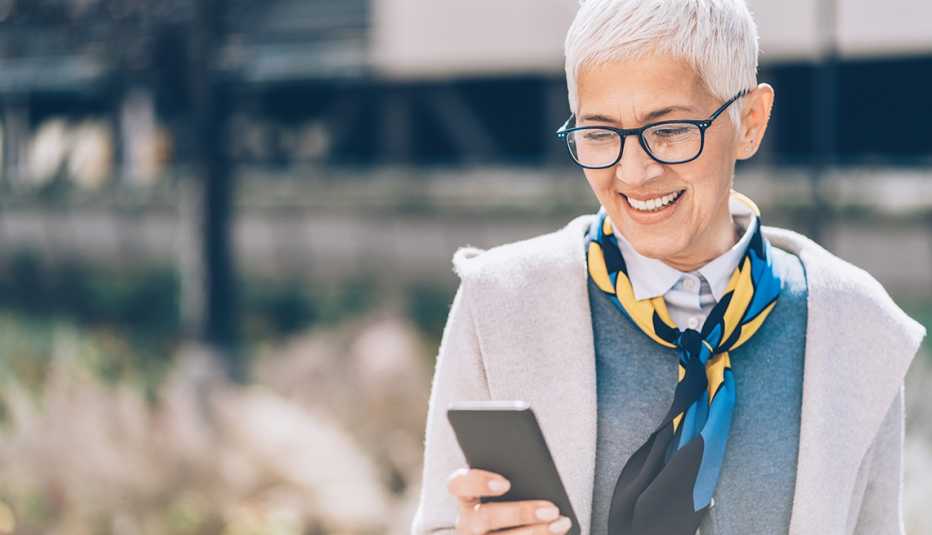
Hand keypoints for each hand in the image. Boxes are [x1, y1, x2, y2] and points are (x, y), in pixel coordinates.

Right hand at [446, 467, 572, 533]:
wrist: (496, 529)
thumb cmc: (508, 499)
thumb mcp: (505, 489)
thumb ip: (513, 478)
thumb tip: (538, 472)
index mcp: (466, 497)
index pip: (458, 484)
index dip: (478, 482)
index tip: (505, 483)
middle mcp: (467, 522)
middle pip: (485, 518)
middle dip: (520, 513)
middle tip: (551, 509)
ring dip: (536, 532)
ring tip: (561, 522)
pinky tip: (556, 533)